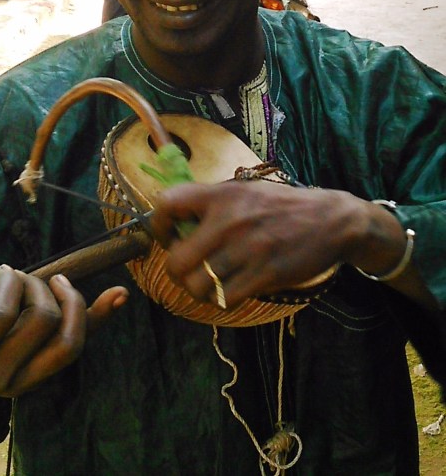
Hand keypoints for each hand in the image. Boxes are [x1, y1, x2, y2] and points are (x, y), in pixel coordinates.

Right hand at [0, 267, 127, 454]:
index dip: (8, 284)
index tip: (3, 271)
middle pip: (41, 321)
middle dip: (36, 285)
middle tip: (23, 276)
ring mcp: (25, 381)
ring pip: (68, 341)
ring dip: (69, 298)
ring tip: (54, 281)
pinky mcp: (42, 375)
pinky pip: (77, 346)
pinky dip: (100, 317)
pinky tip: (119, 294)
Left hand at [150, 180, 369, 307]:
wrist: (330, 220)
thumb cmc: (280, 206)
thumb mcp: (244, 190)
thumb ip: (210, 203)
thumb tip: (173, 222)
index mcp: (220, 194)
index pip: (167, 204)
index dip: (158, 225)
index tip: (168, 235)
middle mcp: (229, 220)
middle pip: (176, 261)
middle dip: (176, 270)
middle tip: (188, 268)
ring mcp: (247, 249)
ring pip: (198, 286)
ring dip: (198, 290)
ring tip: (208, 282)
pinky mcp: (265, 274)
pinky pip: (225, 299)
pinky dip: (222, 299)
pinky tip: (230, 289)